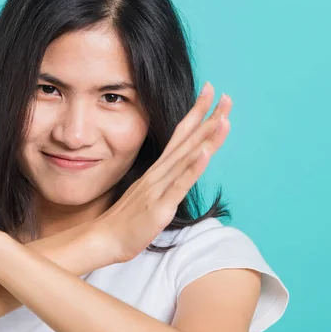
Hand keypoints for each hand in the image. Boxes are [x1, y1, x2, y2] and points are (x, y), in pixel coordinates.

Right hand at [94, 82, 231, 263]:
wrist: (104, 237)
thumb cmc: (126, 218)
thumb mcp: (146, 192)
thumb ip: (161, 178)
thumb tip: (175, 166)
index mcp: (157, 170)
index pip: (179, 135)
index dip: (195, 113)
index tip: (210, 93)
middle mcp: (159, 173)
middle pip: (186, 141)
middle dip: (207, 118)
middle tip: (226, 96)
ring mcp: (159, 188)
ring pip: (186, 158)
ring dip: (205, 138)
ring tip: (223, 119)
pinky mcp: (160, 206)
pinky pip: (178, 185)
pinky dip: (193, 169)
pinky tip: (205, 154)